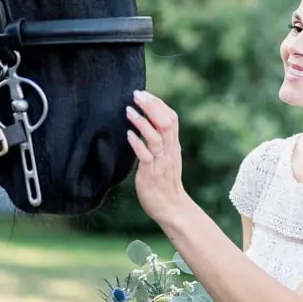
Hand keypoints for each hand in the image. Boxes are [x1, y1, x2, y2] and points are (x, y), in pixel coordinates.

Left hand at [126, 89, 186, 224]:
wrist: (171, 207)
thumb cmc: (165, 182)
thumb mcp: (166, 158)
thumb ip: (160, 142)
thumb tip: (149, 124)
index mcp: (173, 146)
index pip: (172, 118)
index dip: (159, 104)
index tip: (145, 93)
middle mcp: (170, 151)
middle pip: (166, 123)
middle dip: (151, 106)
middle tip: (136, 94)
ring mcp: (161, 162)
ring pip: (156, 137)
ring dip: (142, 122)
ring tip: (128, 110)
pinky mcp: (151, 174)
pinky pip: (146, 156)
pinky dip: (137, 144)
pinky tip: (128, 134)